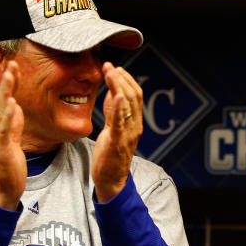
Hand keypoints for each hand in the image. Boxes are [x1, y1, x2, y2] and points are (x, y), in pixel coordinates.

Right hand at [0, 61, 25, 209]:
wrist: (3, 189)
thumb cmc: (8, 164)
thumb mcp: (12, 139)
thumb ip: (13, 123)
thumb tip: (16, 107)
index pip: (2, 99)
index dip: (8, 83)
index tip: (14, 66)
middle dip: (6, 81)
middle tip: (11, 63)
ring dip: (5, 91)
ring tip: (10, 75)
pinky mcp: (1, 148)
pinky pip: (4, 129)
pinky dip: (8, 115)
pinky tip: (13, 103)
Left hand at [92, 62, 142, 201]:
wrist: (111, 179)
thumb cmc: (111, 154)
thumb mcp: (112, 128)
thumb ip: (114, 112)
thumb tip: (111, 92)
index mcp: (135, 122)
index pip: (135, 95)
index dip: (126, 79)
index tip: (114, 67)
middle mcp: (135, 126)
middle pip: (133, 96)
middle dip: (121, 78)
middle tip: (109, 65)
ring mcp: (128, 133)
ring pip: (127, 104)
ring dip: (118, 85)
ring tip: (109, 72)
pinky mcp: (118, 141)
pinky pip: (120, 121)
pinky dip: (119, 106)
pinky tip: (115, 94)